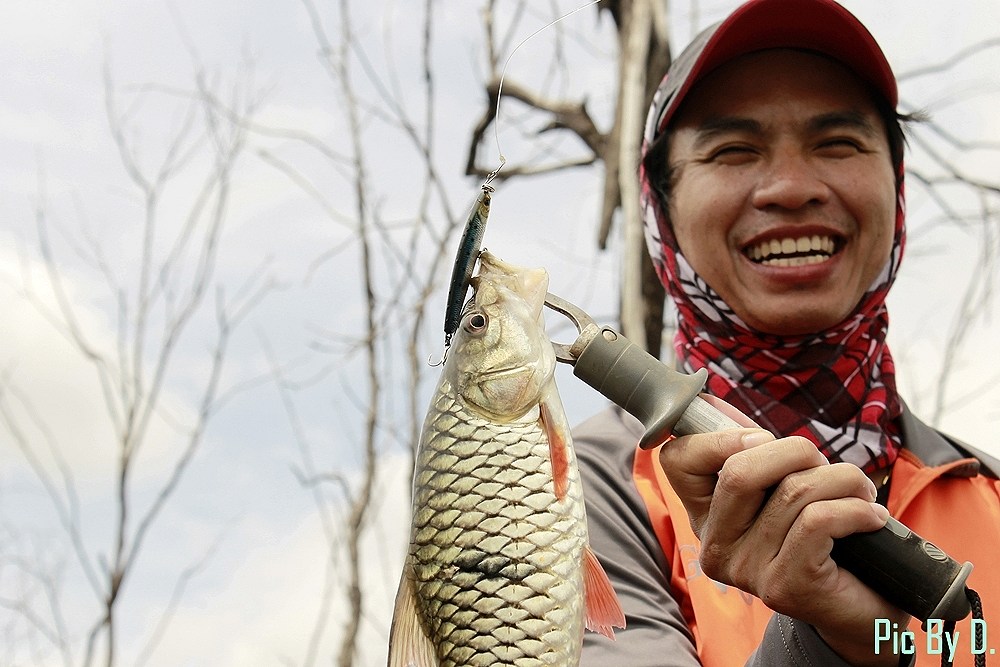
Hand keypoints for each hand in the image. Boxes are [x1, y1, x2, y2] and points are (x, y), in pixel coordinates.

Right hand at [657, 395, 909, 665]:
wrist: (863, 608)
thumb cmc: (823, 536)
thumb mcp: (779, 484)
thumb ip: (745, 447)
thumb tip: (711, 402)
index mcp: (704, 517)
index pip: (677, 458)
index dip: (717, 436)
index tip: (761, 437)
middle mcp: (715, 547)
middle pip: (739, 470)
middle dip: (795, 451)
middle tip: (821, 465)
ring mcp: (747, 571)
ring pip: (792, 491)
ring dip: (841, 479)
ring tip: (858, 491)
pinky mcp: (785, 586)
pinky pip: (819, 521)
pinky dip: (856, 508)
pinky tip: (870, 516)